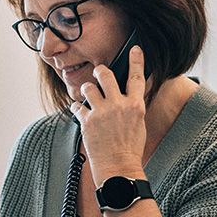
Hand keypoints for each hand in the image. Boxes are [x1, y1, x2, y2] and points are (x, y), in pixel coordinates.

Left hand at [70, 45, 146, 183]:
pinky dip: (77, 108)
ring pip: (89, 87)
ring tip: (88, 95)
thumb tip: (126, 95)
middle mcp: (118, 105)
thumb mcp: (139, 124)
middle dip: (100, 70)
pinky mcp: (87, 121)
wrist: (118, 168)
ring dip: (87, 89)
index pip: (137, 77)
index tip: (134, 49)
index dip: (136, 60)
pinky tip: (79, 111)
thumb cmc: (130, 149)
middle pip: (106, 74)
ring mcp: (101, 112)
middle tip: (98, 71)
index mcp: (136, 105)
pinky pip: (77, 106)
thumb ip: (132, 107)